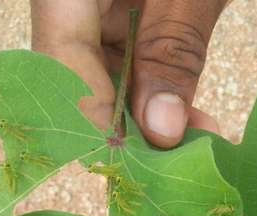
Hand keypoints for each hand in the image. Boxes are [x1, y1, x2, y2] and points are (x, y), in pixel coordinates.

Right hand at [31, 0, 227, 146]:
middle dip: (131, 128)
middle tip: (179, 159)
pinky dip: (160, 97)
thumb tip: (161, 132)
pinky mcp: (119, 20)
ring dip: (152, 120)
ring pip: (106, 83)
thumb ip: (173, 49)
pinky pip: (128, 69)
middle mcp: (71, 2)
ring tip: (196, 141)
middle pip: (79, 80)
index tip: (142, 158)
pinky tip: (191, 119)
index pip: (60, 63)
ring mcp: (94, 11)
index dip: (97, 121)